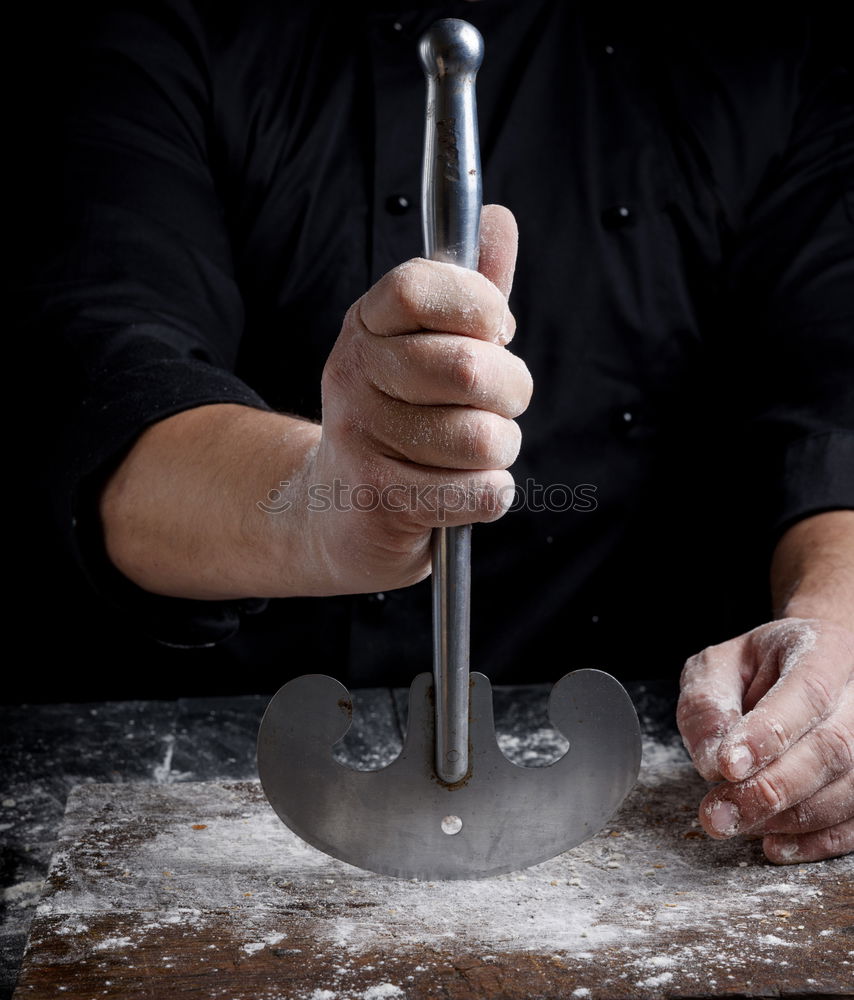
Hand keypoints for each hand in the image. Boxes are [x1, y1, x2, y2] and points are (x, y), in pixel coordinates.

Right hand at [303, 204, 531, 592]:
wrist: (335, 509)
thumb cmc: (401, 421)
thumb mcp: (429, 348)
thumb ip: (470, 292)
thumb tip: (498, 219)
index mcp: (368, 324)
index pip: (419, 287)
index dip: (478, 305)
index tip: (494, 331)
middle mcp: (354, 373)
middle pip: (467, 366)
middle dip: (510, 391)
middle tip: (497, 404)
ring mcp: (359, 436)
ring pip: (481, 437)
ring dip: (499, 450)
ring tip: (473, 453)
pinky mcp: (376, 498)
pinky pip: (477, 492)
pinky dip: (490, 494)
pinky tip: (463, 490)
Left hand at [677, 617, 853, 862]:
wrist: (800, 672)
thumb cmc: (754, 670)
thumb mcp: (715, 669)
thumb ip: (707, 706)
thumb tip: (712, 763)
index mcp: (824, 651)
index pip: (807, 692)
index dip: (769, 733)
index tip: (727, 766)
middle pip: (834, 746)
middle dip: (772, 788)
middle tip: (719, 813)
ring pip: (851, 790)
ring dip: (789, 817)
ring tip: (736, 822)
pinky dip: (815, 841)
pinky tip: (773, 844)